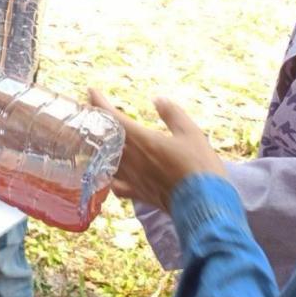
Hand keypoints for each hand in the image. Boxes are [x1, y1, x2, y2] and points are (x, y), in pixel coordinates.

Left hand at [89, 89, 228, 212]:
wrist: (205, 205)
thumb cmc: (200, 166)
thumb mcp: (191, 133)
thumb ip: (172, 114)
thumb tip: (157, 99)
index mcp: (141, 140)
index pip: (113, 118)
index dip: (99, 103)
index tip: (90, 91)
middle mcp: (131, 159)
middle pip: (105, 137)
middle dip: (97, 122)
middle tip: (90, 111)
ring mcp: (132, 179)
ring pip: (106, 160)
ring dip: (99, 146)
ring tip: (97, 138)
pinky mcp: (139, 195)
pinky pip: (117, 185)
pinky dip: (110, 177)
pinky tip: (112, 175)